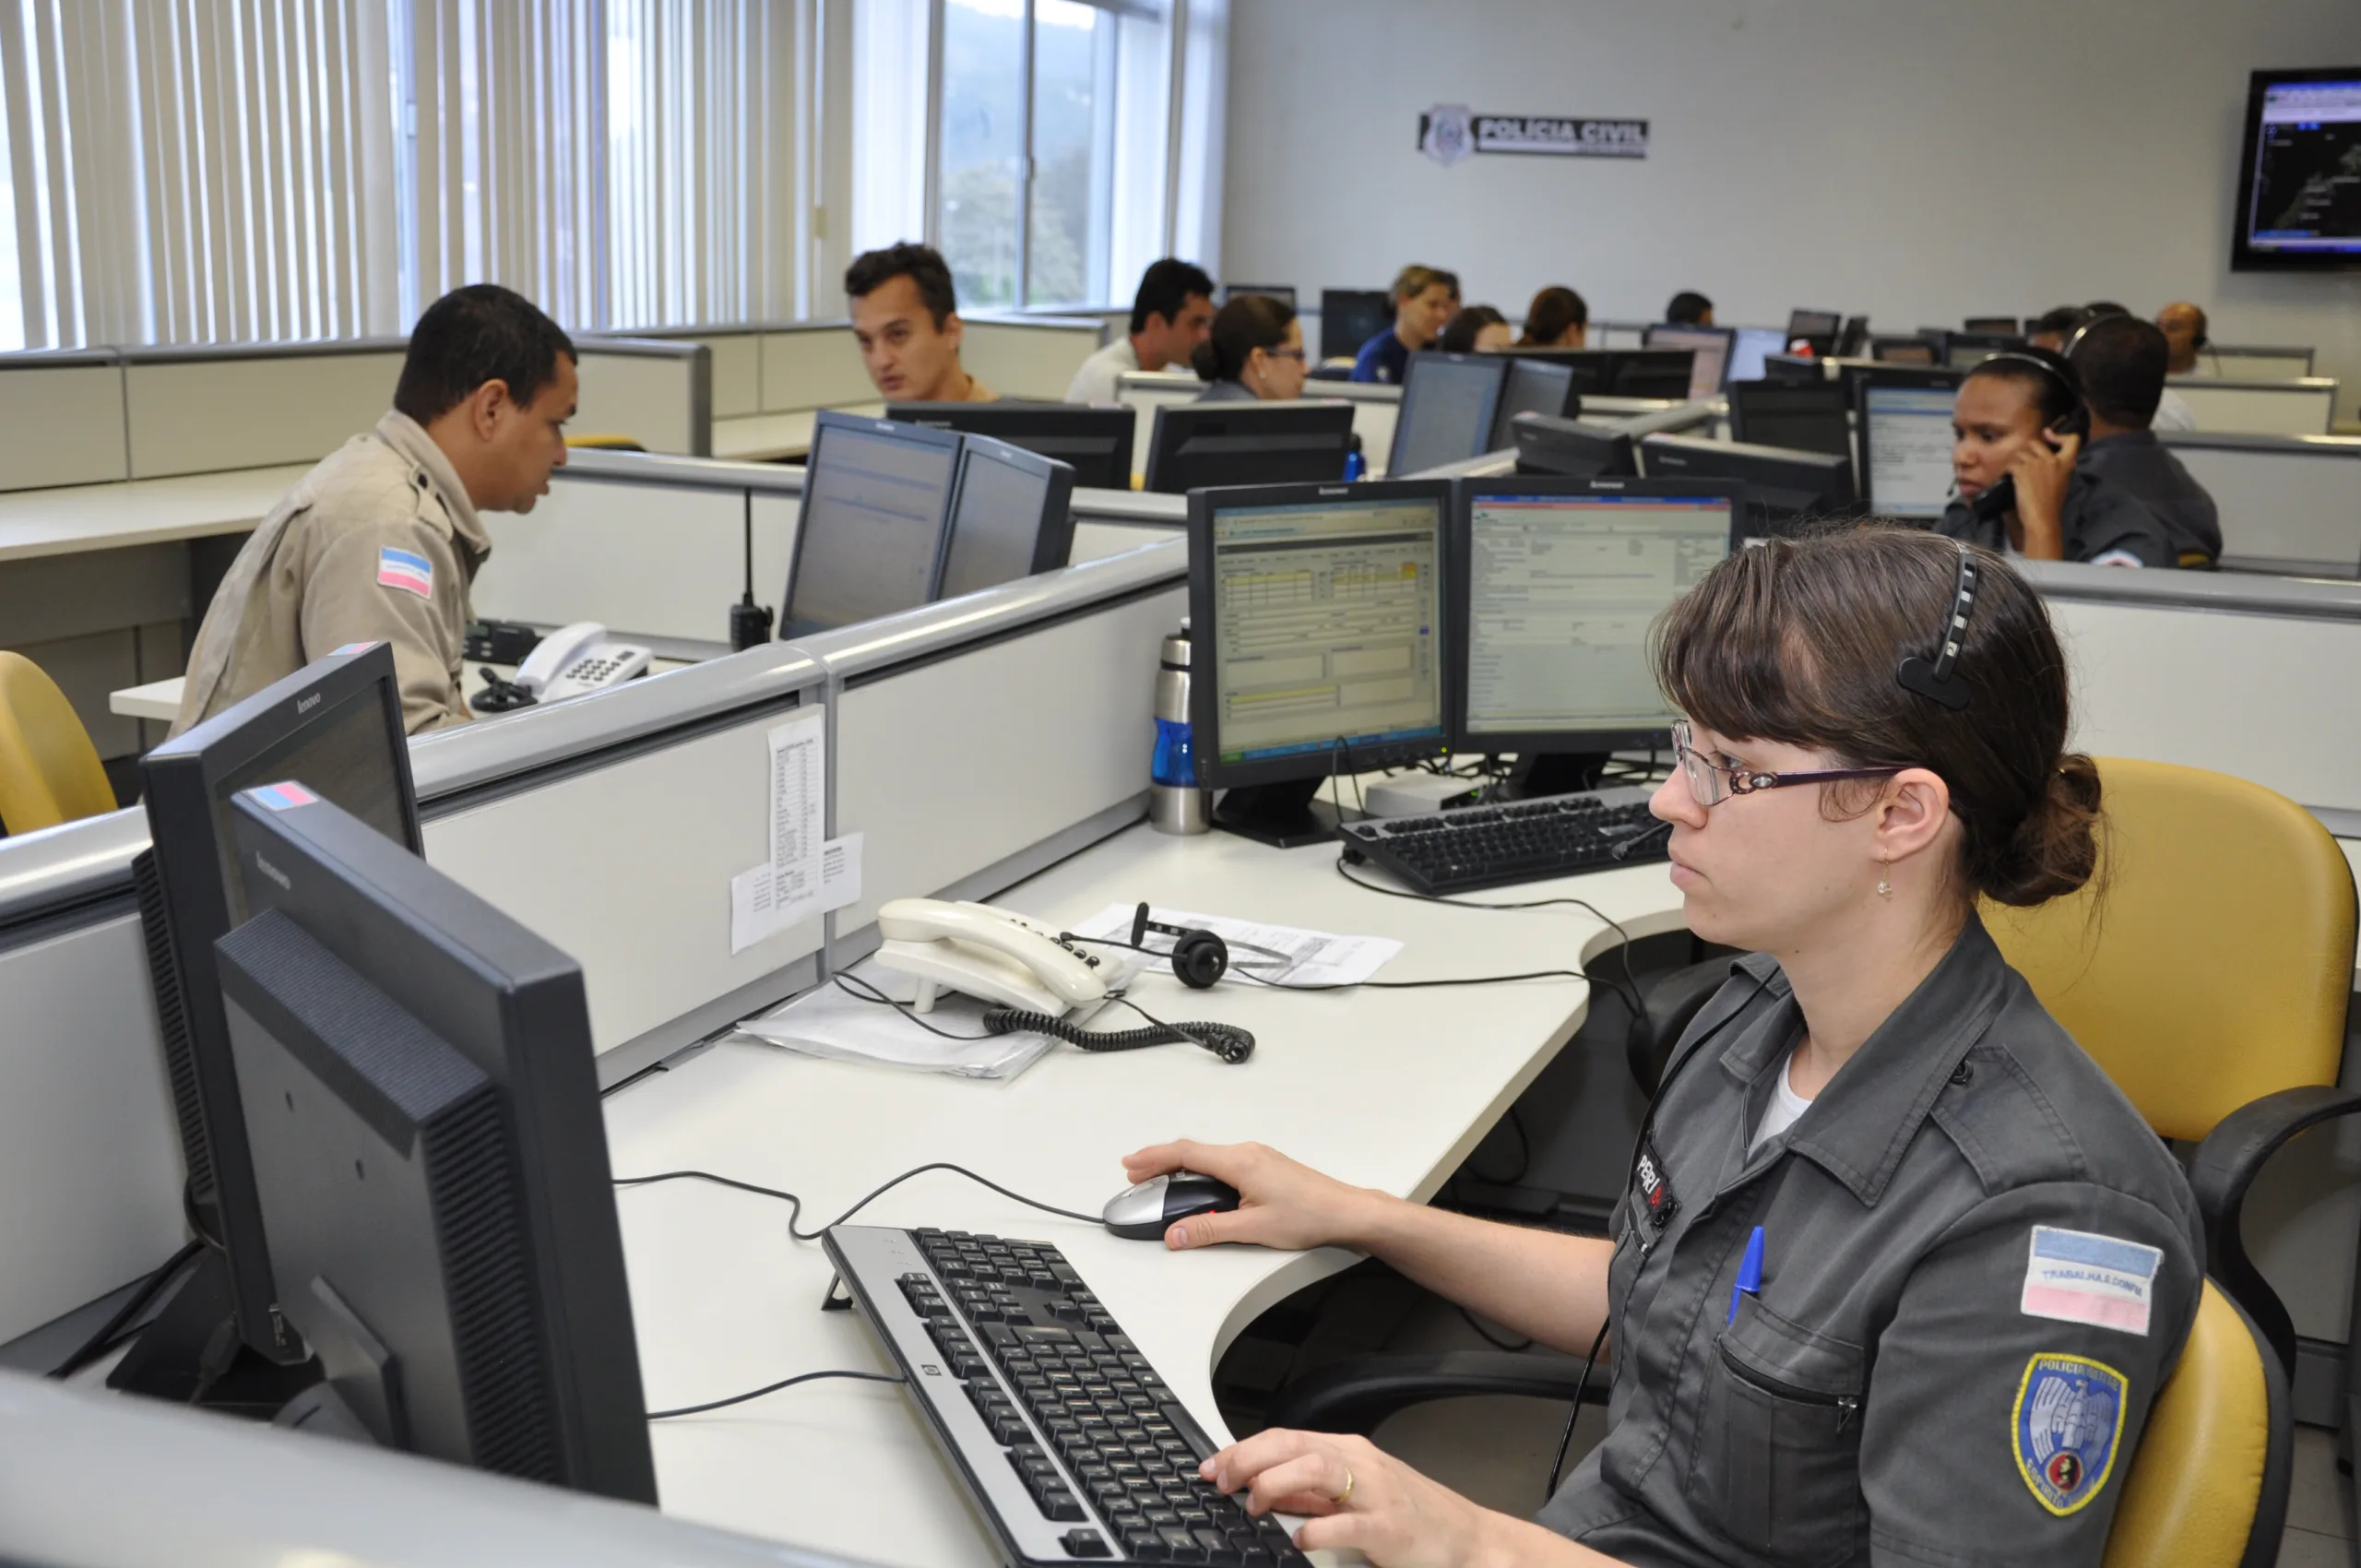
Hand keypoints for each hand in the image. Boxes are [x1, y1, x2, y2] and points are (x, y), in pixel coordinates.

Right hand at [1121, 1139, 1388, 1250]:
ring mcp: (1257, 1157)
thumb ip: (1210, 1229)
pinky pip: (1223, 1161)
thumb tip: (1177, 1233)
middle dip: (1161, 1161)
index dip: (1153, 1158)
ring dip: (1181, 1166)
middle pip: (1193, 1151)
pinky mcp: (1265, 1166)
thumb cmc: (1310, 1216)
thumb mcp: (1253, 1229)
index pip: (1186, 1154)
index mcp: (1240, 1162)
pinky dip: (1202, 1169)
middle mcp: (1247, 1152)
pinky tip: (1198, 1184)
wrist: (1345, 1212)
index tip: (1132, 1164)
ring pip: (1208, 1156)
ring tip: (1161, 1181)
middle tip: (1137, 1173)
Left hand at [1203, 1428, 1502, 1567]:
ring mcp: (1377, 1492)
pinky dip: (1317, 1528)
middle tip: (1222, 1481)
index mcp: (1348, 1450)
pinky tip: (1299, 1538)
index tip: (1212, 1466)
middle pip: (1294, 1444)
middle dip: (1249, 1458)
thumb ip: (1307, 1494)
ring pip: (1317, 1468)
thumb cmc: (1410, 1515)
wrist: (1465, 1539)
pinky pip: (1347, 1523)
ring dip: (1276, 1484)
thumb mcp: (1352, 1496)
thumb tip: (1258, 1490)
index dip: (1242, 1448)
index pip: (1284, 1437)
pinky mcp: (1391, 1527)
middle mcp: (1361, 1463)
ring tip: (1254, 1505)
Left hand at [2005, 427, 2077, 558]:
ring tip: (2016, 477)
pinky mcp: (2022, 470)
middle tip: (2024, 465)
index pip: (2073, 439)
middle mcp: (2052, 460)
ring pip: (2020, 454)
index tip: (2048, 435)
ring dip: (2016, 463)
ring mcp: (2037, 464)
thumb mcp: (2062, 483)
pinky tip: (2008, 480)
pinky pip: (2010, 465)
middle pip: (2035, 443)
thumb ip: (2057, 469)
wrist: (2042, 518)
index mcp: (2067, 464)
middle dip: (2027, 452)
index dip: (2060, 435)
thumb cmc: (2051, 505)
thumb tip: (2046, 462)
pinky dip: (2007, 472)